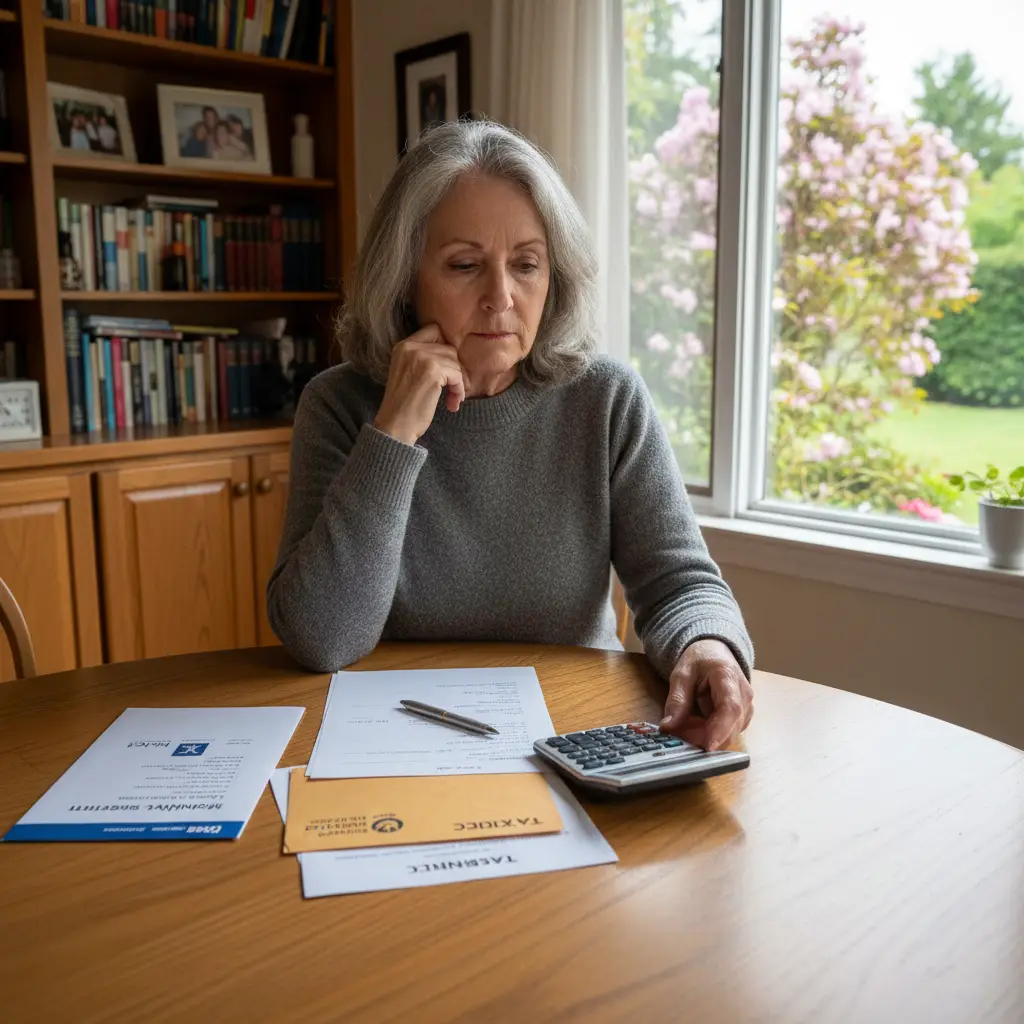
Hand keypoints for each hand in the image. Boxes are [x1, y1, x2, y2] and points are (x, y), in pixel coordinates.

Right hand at [373, 324, 465, 444]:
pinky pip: (457, 375)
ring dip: (457, 383)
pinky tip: (452, 403)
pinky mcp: (433, 372)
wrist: (395, 425)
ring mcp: (422, 358)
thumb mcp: (408, 372)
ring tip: (451, 400)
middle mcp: (411, 348)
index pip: (434, 330)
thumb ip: (423, 358)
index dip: (444, 347)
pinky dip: (458, 390)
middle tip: (451, 390)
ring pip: (455, 362)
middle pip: (448, 348)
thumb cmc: (404, 405)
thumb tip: (454, 353)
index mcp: (403, 346)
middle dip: (454, 370)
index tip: (445, 369)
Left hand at [660, 638, 752, 750]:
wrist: (715, 652)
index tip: (707, 746)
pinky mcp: (743, 717)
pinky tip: (696, 723)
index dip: (720, 730)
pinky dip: (709, 733)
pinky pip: (727, 732)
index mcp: (728, 677)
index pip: (731, 708)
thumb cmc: (700, 660)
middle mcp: (745, 694)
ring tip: (684, 724)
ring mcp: (747, 707)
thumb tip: (668, 727)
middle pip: (730, 726)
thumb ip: (677, 700)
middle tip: (678, 732)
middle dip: (704, 735)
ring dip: (705, 735)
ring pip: (729, 733)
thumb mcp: (682, 674)